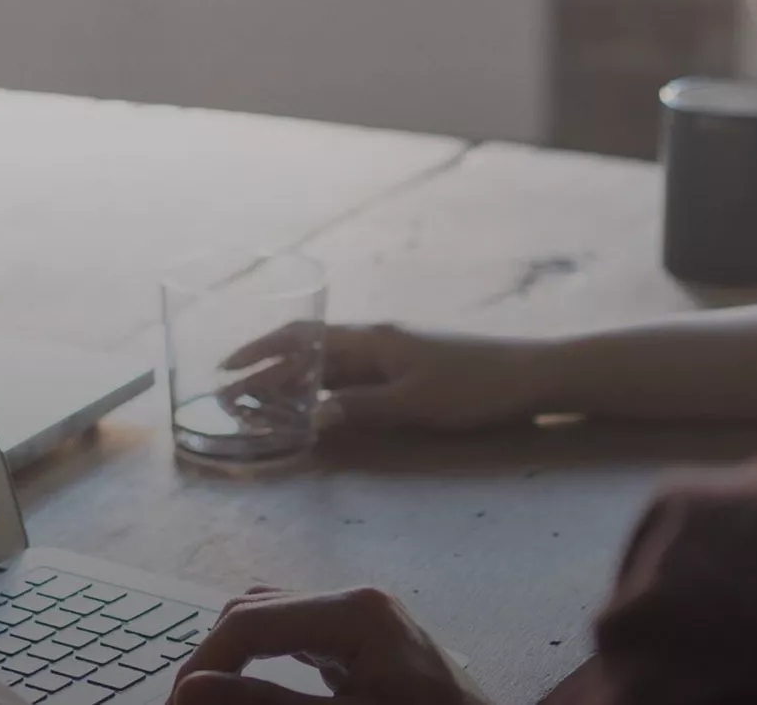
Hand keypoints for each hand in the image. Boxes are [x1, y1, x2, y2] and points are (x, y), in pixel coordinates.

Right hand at [172, 587, 487, 704]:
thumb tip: (191, 690)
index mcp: (356, 610)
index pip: (248, 622)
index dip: (203, 666)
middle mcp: (358, 598)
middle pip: (253, 611)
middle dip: (214, 661)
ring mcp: (363, 615)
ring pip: (271, 617)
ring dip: (235, 658)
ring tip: (213, 700)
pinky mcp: (366, 639)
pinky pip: (297, 634)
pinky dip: (265, 660)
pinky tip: (251, 691)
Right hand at [224, 323, 544, 431]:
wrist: (531, 375)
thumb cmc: (474, 387)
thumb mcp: (415, 403)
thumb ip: (362, 409)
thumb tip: (310, 418)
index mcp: (372, 340)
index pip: (302, 339)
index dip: (260, 352)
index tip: (226, 369)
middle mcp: (376, 341)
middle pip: (309, 351)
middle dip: (267, 369)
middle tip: (231, 395)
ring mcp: (392, 354)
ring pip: (329, 365)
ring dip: (293, 381)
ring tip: (261, 405)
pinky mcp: (408, 370)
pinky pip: (352, 377)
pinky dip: (325, 390)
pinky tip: (316, 408)